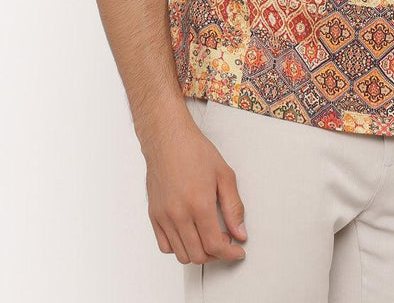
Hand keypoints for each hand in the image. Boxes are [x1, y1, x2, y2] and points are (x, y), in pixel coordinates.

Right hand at [143, 117, 247, 264]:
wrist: (168, 139)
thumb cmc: (194, 151)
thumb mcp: (224, 175)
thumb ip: (234, 207)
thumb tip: (240, 232)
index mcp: (199, 204)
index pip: (215, 245)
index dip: (230, 254)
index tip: (237, 251)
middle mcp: (179, 214)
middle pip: (198, 255)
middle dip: (216, 255)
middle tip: (226, 242)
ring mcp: (164, 216)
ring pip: (181, 254)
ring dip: (198, 253)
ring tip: (208, 238)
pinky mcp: (154, 215)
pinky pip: (165, 246)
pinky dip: (179, 247)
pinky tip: (190, 235)